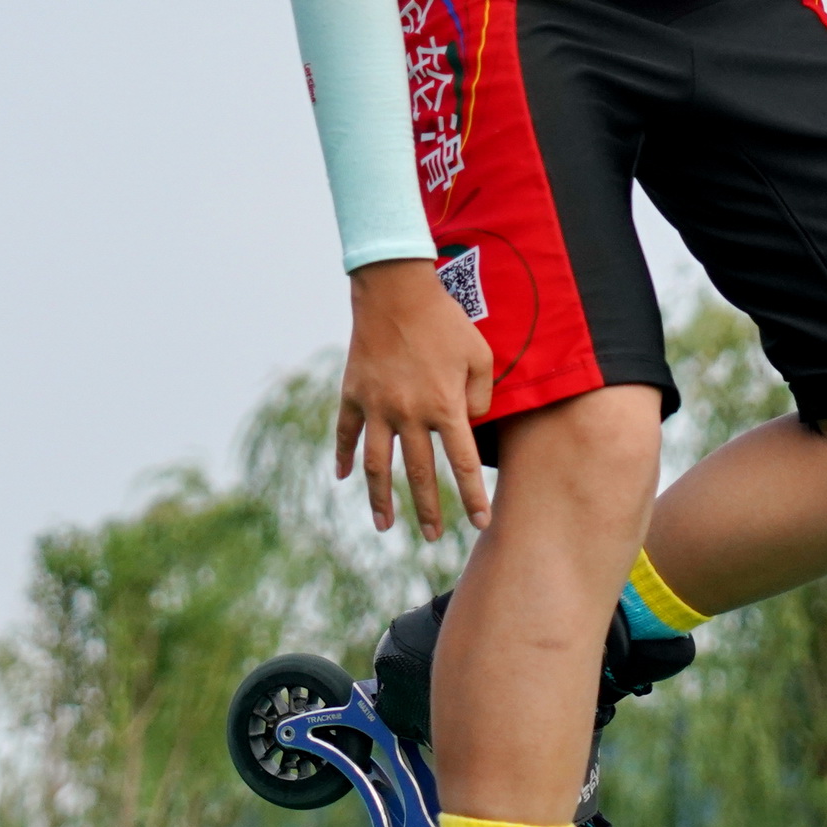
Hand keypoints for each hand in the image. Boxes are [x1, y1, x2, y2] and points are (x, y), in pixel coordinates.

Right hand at [335, 257, 493, 537]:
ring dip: (381, 499)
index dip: (473, 497)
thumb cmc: (445, 320)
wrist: (395, 289)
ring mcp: (377, 406)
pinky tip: (344, 478)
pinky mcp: (353, 394)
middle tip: (433, 536)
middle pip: (421, 474)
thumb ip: (480, 397)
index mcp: (445, 406)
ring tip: (384, 526)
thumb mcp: (480, 355)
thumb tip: (468, 424)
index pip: (463, 464)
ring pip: (378, 466)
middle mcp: (409, 414)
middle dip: (429, 510)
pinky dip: (344, 457)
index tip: (481, 524)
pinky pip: (347, 434)